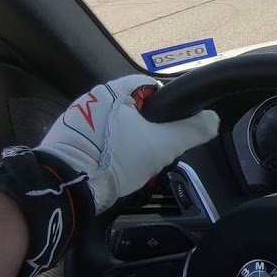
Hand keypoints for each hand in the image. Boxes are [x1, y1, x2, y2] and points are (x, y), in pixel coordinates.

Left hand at [37, 74, 219, 213]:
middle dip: (147, 132)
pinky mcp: (63, 140)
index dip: (167, 109)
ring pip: (115, 128)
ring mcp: (74, 119)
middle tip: (155, 152)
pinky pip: (96, 141)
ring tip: (135, 166)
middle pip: (133, 111)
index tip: (171, 130)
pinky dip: (108, 153)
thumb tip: (212, 120)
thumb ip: (192, 131)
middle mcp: (90, 98)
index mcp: (113, 90)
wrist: (67, 188)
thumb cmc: (116, 159)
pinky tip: (113, 171)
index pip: (151, 88)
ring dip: (128, 144)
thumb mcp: (163, 146)